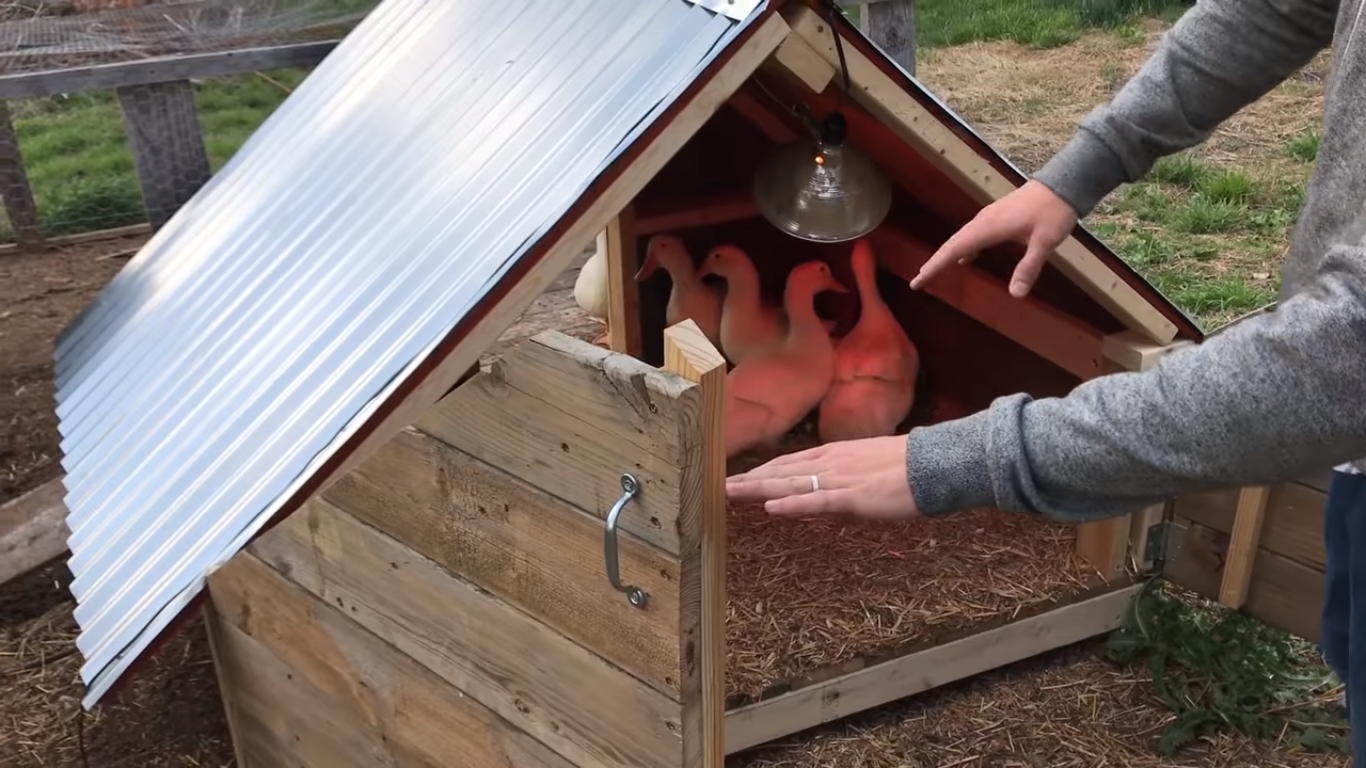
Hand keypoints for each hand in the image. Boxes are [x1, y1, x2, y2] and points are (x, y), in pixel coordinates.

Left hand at [725, 435, 919, 519]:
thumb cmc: (906, 467)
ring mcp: (839, 479)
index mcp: (834, 453)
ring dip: (757, 489)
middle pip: (780, 471)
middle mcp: (829, 462)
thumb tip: (829, 483)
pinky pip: (816, 501)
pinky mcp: (852, 497)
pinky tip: (770, 507)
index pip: (788, 462)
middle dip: (749, 480)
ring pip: (790, 483)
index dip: (761, 471)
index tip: (738, 478)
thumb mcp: (866, 464)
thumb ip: (844, 473)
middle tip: (719, 487)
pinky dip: (792, 504)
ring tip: (729, 494)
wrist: (934, 465)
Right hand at [910, 180, 1078, 297]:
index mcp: (989, 227)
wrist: (1063, 183)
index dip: (934, 266)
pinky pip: (972, 235)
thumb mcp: (1045, 242)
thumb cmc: (1054, 211)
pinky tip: (965, 258)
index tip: (917, 281)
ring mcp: (989, 217)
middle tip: (919, 281)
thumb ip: (1029, 268)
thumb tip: (1015, 295)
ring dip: (946, 255)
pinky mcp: (997, 216)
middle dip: (934, 263)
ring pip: (961, 238)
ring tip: (934, 271)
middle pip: (952, 244)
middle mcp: (983, 221)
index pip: (954, 250)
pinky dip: (962, 248)